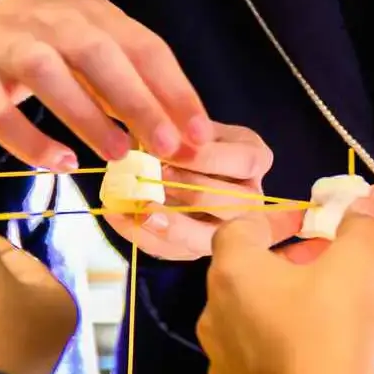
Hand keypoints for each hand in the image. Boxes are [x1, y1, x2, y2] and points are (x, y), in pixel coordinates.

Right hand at [0, 0, 215, 169]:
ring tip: (119, 153)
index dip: (174, 90)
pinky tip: (59, 163)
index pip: (143, 46)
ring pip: (47, 72)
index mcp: (94, 13)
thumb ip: (133, 88)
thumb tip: (182, 139)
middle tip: (165, 145)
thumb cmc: (49, 46)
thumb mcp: (94, 53)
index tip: (200, 134)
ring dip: (86, 114)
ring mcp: (8, 46)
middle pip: (98, 53)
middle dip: (136, 99)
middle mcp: (53, 21)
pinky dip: (29, 139)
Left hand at [101, 122, 301, 260]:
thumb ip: (180, 128)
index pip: (245, 162)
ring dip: (169, 222)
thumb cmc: (185, 133)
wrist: (173, 156)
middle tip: (155, 176)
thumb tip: (159, 139)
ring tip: (139, 206)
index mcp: (255, 159)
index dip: (207, 159)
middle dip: (191, 191)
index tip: (170, 150)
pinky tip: (119, 216)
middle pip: (232, 205)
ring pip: (207, 238)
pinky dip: (141, 234)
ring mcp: (225, 229)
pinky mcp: (196, 248)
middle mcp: (251, 199)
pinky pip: (173, 252)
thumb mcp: (189, 122)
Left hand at [198, 212, 373, 373]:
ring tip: (320, 304)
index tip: (307, 222)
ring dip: (278, 298)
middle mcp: (213, 308)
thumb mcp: (355, 269)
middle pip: (244, 268)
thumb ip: (357, 229)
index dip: (275, 217)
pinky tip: (306, 345)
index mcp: (233, 271)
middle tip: (325, 261)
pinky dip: (274, 336)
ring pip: (247, 310)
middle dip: (284, 258)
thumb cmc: (328, 332)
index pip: (240, 226)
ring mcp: (218, 351)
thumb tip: (361, 209)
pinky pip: (250, 347)